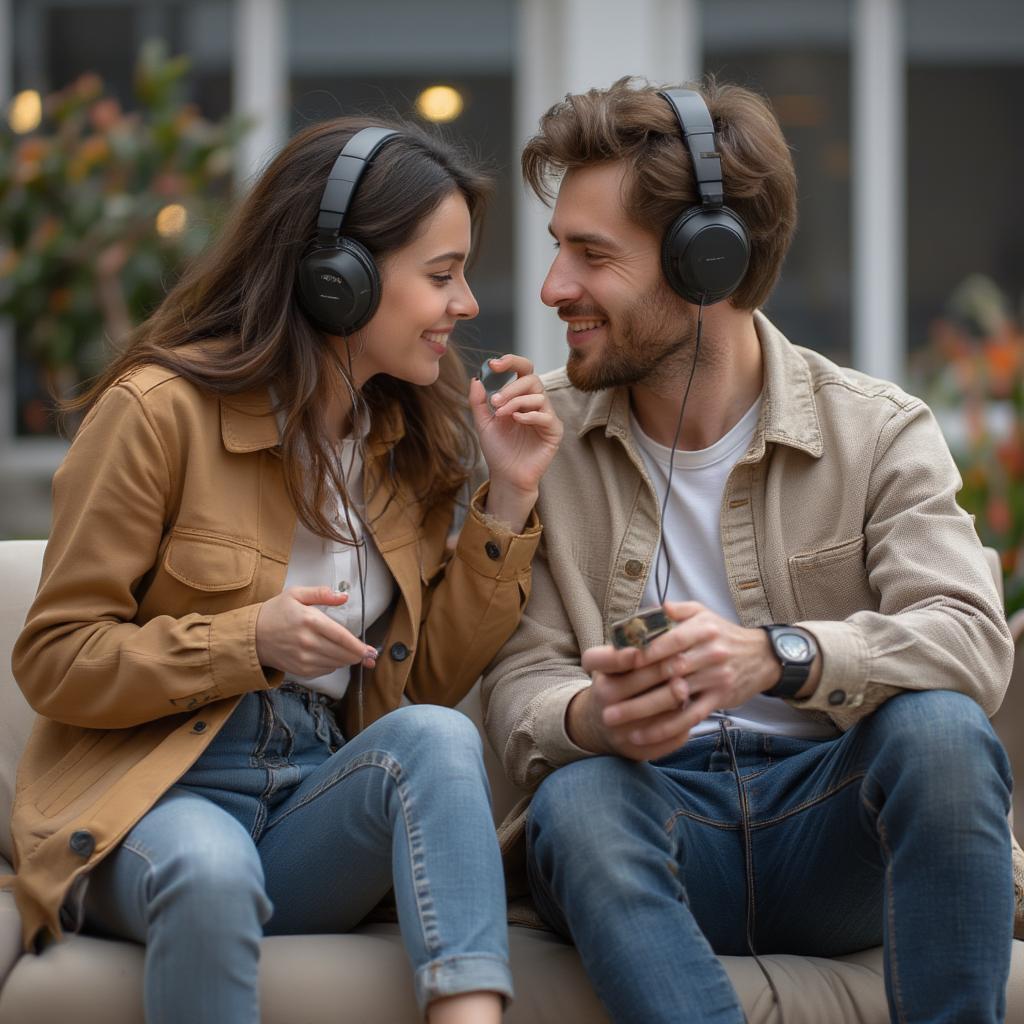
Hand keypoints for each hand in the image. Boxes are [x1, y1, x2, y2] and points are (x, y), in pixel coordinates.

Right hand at [255, 585, 377, 677]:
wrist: (252, 636)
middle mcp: (308, 642)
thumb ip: (322, 594)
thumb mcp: (296, 594)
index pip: (342, 637)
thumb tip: (344, 597)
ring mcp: (303, 658)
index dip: (359, 646)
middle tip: (368, 654)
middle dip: (358, 655)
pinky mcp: (300, 670)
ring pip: (336, 663)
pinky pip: (325, 670)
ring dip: (346, 660)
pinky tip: (331, 656)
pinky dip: (333, 665)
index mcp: (309, 621)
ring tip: (351, 654)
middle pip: (342, 653)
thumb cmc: (275, 612)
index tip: (371, 651)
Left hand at [468, 355, 562, 531]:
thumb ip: (478, 402)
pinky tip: (516, 420)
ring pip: (538, 396)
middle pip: (532, 379)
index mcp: (520, 397)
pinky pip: (545, 415)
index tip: (493, 364)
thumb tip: (475, 378)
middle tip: (495, 401)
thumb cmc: (498, 450)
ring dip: (516, 402)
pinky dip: (529, 415)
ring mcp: (546, 416)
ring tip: (500, 415)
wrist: (506, 476)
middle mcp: (535, 403)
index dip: (511, 362)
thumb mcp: (483, 423)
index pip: (522, 370)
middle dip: (511, 387)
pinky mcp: (554, 431)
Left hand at [569, 602, 784, 759]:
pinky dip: (665, 728)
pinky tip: (642, 735)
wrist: (761, 656)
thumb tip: (650, 608)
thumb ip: (674, 611)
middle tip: (604, 698)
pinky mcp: (719, 699)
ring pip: (675, 696)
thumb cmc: (721, 633)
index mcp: (701, 628)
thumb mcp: (702, 613)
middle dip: (634, 685)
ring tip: (615, 720)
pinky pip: (689, 717)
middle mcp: (710, 652)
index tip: (617, 663)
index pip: (668, 639)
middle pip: (667, 671)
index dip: (643, 651)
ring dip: (643, 711)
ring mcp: (715, 677)